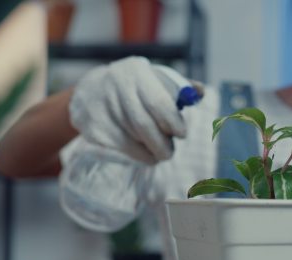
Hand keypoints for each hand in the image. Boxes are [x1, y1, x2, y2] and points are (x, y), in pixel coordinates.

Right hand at [69, 56, 195, 163]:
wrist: (90, 91)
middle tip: (170, 152)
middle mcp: (116, 86)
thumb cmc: (135, 88)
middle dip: (162, 143)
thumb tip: (200, 92)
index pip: (158, 102)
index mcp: (136, 71)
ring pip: (132, 140)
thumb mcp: (154, 79)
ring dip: (150, 151)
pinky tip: (143, 154)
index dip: (173, 122)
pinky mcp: (91, 127)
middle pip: (144, 125)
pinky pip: (119, 149)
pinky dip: (136, 156)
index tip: (182, 134)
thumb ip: (179, 87)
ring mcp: (101, 107)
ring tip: (158, 153)